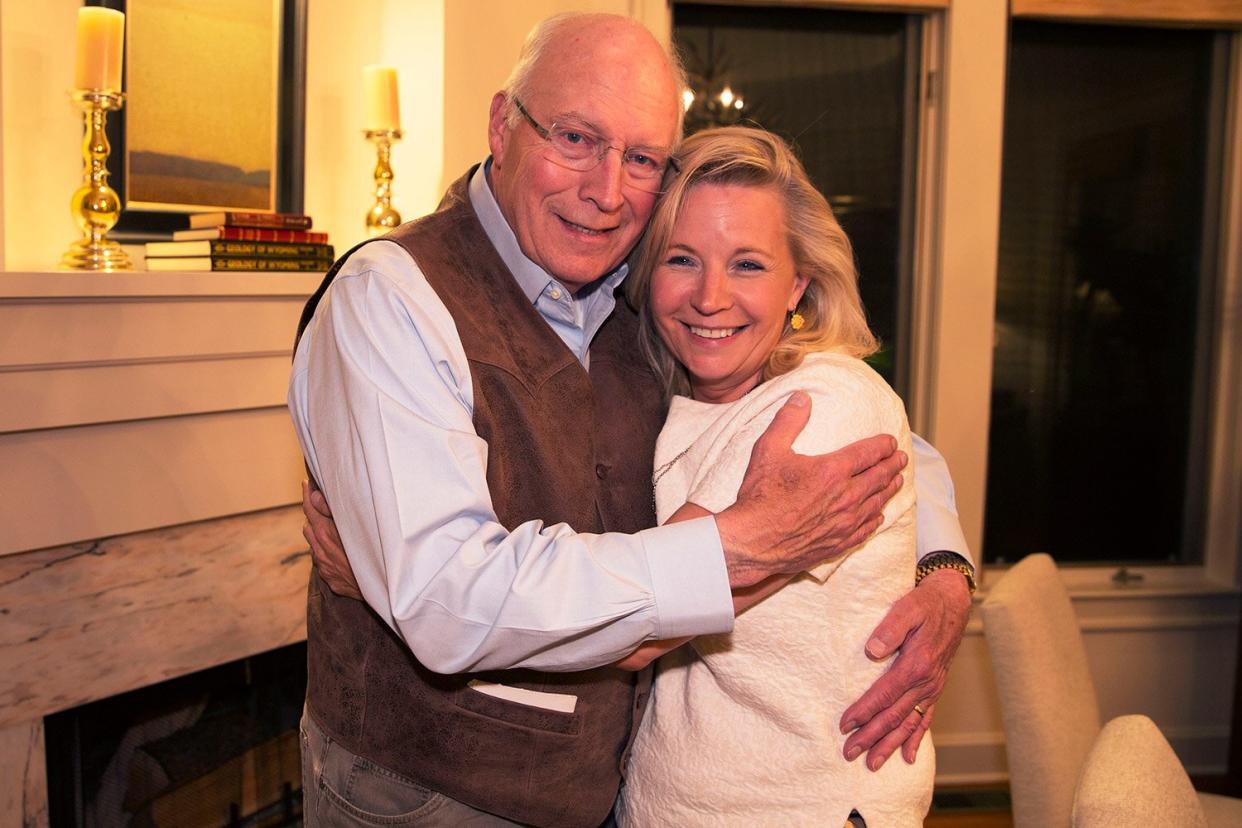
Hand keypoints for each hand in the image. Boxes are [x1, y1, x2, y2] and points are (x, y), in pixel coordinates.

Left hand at [301, 480, 362, 600]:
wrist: (381, 587)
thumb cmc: (373, 552)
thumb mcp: (354, 526)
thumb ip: (332, 510)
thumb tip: (315, 496)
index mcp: (325, 534)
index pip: (310, 509)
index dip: (307, 494)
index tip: (306, 484)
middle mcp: (320, 551)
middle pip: (309, 526)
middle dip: (314, 515)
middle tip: (323, 506)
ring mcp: (324, 566)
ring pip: (314, 544)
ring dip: (318, 534)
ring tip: (331, 528)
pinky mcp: (330, 579)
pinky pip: (322, 560)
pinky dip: (326, 551)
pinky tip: (340, 550)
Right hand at [715, 392, 906, 586]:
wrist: (754, 542)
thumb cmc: (760, 496)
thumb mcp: (768, 450)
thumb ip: (788, 421)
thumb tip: (802, 397)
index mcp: (832, 471)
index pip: (868, 453)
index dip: (883, 445)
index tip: (891, 441)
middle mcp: (845, 496)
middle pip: (879, 477)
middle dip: (893, 465)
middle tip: (902, 458)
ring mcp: (844, 522)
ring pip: (877, 503)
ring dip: (889, 489)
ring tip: (897, 481)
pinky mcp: (839, 543)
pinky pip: (866, 529)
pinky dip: (876, 519)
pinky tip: (878, 515)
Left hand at [839, 567, 971, 768]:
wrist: (951, 602)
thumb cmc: (925, 604)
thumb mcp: (907, 607)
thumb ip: (890, 628)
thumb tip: (872, 650)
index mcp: (916, 664)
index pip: (883, 695)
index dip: (863, 712)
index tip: (844, 725)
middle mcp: (925, 682)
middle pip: (894, 716)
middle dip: (871, 737)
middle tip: (849, 753)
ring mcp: (932, 688)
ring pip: (908, 723)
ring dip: (889, 744)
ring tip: (873, 763)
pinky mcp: (935, 688)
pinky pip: (925, 718)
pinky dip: (915, 738)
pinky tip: (907, 756)